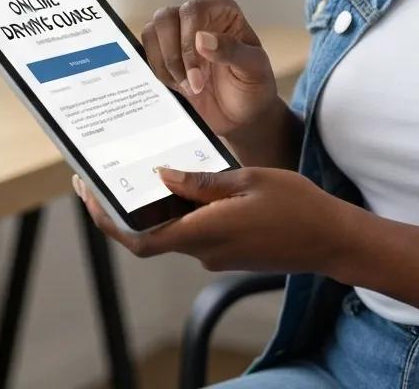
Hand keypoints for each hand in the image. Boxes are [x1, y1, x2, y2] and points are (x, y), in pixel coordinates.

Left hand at [72, 166, 349, 273]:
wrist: (331, 238)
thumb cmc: (296, 205)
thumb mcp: (247, 179)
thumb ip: (202, 181)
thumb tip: (162, 176)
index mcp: (204, 232)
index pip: (139, 239)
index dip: (107, 220)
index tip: (88, 192)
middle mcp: (204, 251)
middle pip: (152, 233)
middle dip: (126, 206)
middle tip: (108, 172)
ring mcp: (218, 255)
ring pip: (176, 227)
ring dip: (161, 204)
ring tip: (154, 164)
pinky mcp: (230, 252)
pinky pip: (197, 229)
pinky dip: (186, 208)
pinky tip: (193, 179)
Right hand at [142, 0, 278, 135]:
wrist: (243, 115)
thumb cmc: (254, 87)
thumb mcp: (254, 69)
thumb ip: (232, 51)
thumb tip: (202, 38)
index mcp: (223, 12)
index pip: (193, 10)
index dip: (188, 41)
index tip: (198, 73)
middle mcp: (199, 18)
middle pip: (165, 17)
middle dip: (174, 56)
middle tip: (193, 84)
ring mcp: (179, 35)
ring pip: (152, 32)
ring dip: (165, 65)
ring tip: (188, 87)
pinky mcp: (167, 54)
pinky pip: (148, 53)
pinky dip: (159, 73)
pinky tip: (179, 87)